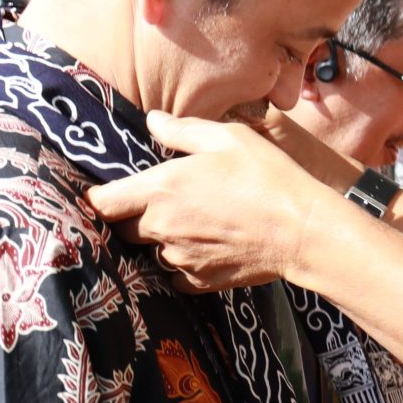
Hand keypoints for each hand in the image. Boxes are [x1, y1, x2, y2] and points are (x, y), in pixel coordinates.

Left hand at [87, 111, 340, 289]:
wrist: (303, 231)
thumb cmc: (267, 177)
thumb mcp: (228, 138)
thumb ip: (182, 130)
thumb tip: (152, 120)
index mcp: (161, 190)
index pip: (103, 203)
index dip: (98, 199)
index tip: (105, 194)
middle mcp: (162, 229)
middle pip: (123, 229)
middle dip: (132, 217)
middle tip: (161, 201)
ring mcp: (180, 259)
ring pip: (152, 251)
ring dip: (162, 239)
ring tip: (194, 223)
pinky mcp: (199, 281)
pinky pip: (175, 274)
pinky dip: (183, 263)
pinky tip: (207, 246)